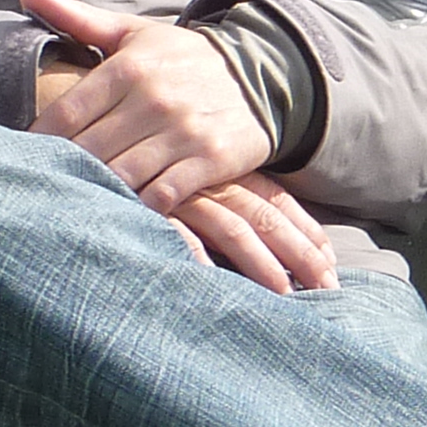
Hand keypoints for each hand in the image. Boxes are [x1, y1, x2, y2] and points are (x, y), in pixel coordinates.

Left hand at [26, 0, 273, 218]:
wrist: (264, 74)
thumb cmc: (185, 58)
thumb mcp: (135, 33)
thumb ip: (78, 18)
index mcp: (129, 68)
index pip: (66, 115)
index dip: (39, 142)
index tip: (24, 158)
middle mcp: (154, 99)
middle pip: (89, 150)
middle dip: (64, 172)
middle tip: (45, 188)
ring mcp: (184, 132)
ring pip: (122, 176)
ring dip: (99, 193)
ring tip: (80, 205)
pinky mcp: (210, 159)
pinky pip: (163, 196)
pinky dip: (141, 209)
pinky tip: (126, 212)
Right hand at [165, 173, 341, 293]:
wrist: (94, 128)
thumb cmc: (151, 160)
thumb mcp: (197, 174)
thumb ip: (230, 199)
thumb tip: (272, 240)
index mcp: (229, 170)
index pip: (278, 202)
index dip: (307, 233)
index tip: (332, 265)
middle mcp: (213, 179)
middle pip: (267, 219)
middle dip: (301, 256)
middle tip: (328, 290)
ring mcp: (183, 192)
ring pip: (233, 230)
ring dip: (261, 265)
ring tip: (284, 299)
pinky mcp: (150, 203)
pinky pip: (180, 234)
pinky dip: (198, 259)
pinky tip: (216, 284)